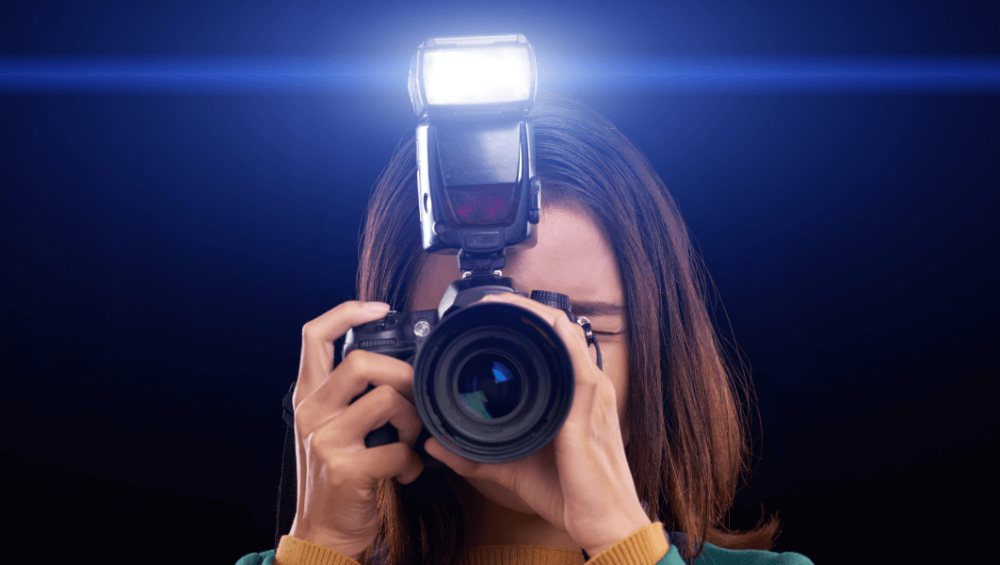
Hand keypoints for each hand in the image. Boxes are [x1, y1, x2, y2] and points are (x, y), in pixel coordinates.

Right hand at [288, 301, 424, 560]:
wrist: (323, 532)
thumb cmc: (338, 478)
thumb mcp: (333, 429)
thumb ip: (352, 397)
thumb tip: (399, 367)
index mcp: (309, 397)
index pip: (314, 335)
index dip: (347, 312)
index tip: (380, 308)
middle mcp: (312, 412)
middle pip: (360, 362)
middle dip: (401, 376)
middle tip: (414, 398)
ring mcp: (326, 440)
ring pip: (385, 400)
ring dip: (413, 420)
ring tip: (411, 440)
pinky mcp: (346, 469)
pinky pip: (398, 449)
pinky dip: (414, 462)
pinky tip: (408, 472)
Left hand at [424, 292, 650, 556]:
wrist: (603, 523)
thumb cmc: (569, 494)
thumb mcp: (512, 468)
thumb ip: (474, 457)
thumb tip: (436, 447)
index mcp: (572, 395)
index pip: (552, 343)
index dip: (524, 322)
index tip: (489, 314)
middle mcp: (585, 388)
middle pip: (559, 329)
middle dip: (524, 308)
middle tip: (490, 301)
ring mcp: (591, 396)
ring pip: (567, 336)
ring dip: (536, 314)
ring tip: (503, 302)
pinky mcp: (589, 410)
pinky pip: (577, 365)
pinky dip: (560, 340)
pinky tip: (541, 325)